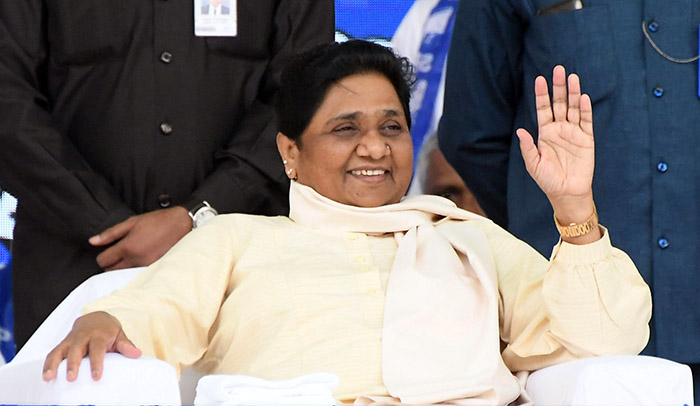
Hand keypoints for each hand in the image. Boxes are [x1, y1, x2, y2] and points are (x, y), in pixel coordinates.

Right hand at [42, 311, 141, 381]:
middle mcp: (82, 336)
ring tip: (49, 377)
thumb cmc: (108, 331)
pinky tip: (45, 376)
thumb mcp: (119, 335)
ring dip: (53, 364)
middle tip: (71, 378)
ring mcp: (71, 340)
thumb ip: (126, 345)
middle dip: (73, 364)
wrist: (95, 318)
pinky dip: (47, 363)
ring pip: (60, 350)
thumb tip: (137, 354)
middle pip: (76, 349)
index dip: (97, 363)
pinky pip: (52, 353)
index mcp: (98, 335)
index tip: (97, 376)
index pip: (97, 349)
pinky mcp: (63, 344)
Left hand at [89, 206, 191, 269]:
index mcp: (127, 246)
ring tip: (132, 257)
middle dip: (112, 264)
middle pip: (112, 271)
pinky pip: (139, 275)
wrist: (182, 224)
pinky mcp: (156, 269)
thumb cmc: (158, 221)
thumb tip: (92, 241)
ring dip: (124, 269)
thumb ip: (111, 233)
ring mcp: (147, 266)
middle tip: (120, 255)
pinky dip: (137, 270)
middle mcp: (136, 259)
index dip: (103, 257)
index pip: (103, 261)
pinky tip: (142, 260)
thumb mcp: (132, 222)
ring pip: (125, 275)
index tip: (108, 253)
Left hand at [517, 66, 599, 242]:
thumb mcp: (533, 164)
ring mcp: (573, 133)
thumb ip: (527, 147)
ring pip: (573, 108)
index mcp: (545, 133)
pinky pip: (586, 122)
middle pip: (559, 103)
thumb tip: (521, 130)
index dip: (542, 94)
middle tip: (558, 69)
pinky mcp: (586, 140)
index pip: (543, 109)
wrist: (566, 193)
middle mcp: (559, 130)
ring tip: (572, 77)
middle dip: (558, 87)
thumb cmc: (547, 180)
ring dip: (573, 93)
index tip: (539, 79)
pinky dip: (585, 110)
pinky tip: (583, 97)